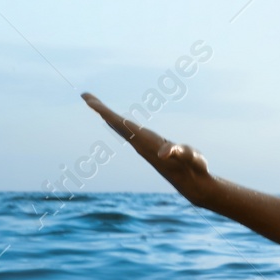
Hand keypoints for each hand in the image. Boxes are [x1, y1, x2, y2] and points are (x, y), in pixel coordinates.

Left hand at [82, 93, 214, 203]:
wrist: (193, 184)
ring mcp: (143, 145)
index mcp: (146, 141)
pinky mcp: (149, 147)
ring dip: (107, 115)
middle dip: (101, 110)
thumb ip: (176, 151)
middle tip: (85, 96)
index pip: (120, 123)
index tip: (90, 101)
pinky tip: (115, 121)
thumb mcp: (188, 157)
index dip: (105, 112)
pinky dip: (118, 122)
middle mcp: (140, 143)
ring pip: (120, 127)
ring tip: (96, 105)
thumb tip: (163, 152)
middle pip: (115, 123)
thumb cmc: (192, 167)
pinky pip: (128, 131)